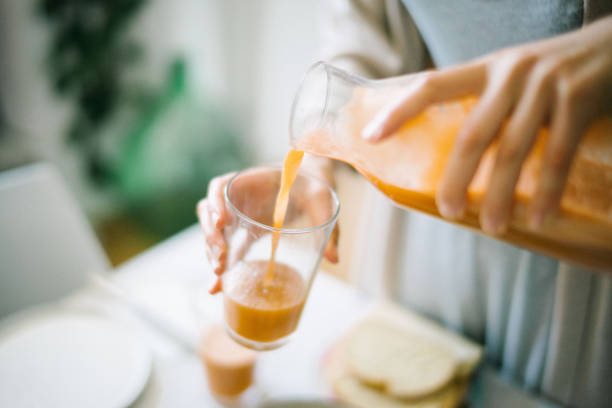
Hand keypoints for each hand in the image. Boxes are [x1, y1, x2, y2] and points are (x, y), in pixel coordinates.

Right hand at [197, 156, 338, 293]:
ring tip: (219, 274)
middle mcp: (241, 198)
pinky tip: (218, 287)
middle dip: (210, 237)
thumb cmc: (316, 185)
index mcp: (252, 181)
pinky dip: (222, 266)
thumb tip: (334, 260)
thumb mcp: (323, 201)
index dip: (215, 204)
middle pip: (210, 214)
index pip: (220, 187)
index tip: (221, 222)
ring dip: (211, 253)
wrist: (316, 183)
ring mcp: (242, 216)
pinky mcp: (248, 231)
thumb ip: (331, 226)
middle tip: (221, 259)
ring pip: (214, 233)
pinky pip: (228, 248)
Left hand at [362, 16, 611, 233]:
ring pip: (512, 149)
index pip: (432, 86)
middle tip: (447, 211)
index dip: (399, 111)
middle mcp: (511, 73)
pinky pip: (558, 153)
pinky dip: (548, 189)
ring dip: (499, 194)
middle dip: (455, 178)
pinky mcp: (579, 99)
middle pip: (472, 134)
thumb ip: (487, 102)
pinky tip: (539, 217)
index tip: (371, 137)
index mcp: (486, 67)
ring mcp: (545, 85)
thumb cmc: (555, 70)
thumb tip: (457, 150)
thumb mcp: (513, 75)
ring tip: (491, 228)